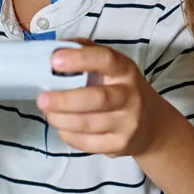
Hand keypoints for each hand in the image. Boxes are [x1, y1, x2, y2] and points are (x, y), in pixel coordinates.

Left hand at [39, 43, 158, 156]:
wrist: (151, 125)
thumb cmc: (121, 89)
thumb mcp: (112, 67)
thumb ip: (86, 53)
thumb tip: (54, 48)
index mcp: (125, 70)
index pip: (105, 60)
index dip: (79, 59)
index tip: (54, 60)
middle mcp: (129, 96)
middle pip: (97, 99)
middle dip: (65, 100)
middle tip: (42, 99)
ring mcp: (127, 123)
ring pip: (88, 124)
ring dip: (61, 119)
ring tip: (48, 112)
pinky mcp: (119, 144)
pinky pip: (86, 143)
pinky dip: (68, 134)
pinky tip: (62, 126)